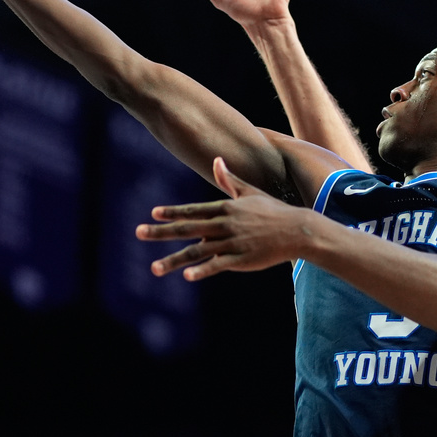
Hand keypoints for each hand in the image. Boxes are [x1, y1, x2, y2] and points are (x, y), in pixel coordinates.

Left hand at [135, 157, 310, 280]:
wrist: (298, 230)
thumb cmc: (273, 211)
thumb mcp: (250, 192)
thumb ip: (230, 179)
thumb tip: (217, 160)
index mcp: (225, 208)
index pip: (193, 210)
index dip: (172, 212)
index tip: (153, 213)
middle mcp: (224, 224)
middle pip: (187, 228)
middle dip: (161, 231)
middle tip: (138, 233)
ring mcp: (232, 242)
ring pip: (197, 251)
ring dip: (174, 260)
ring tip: (154, 268)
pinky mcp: (242, 260)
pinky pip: (218, 265)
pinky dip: (202, 270)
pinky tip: (187, 276)